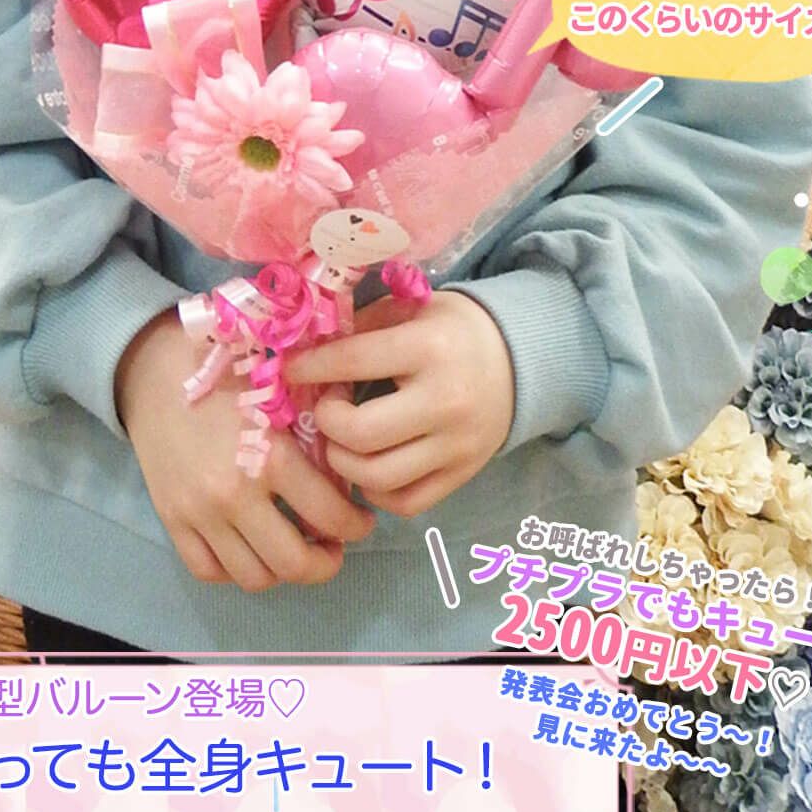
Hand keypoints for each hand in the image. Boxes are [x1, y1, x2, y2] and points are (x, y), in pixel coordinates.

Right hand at [115, 311, 374, 592]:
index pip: (330, 517)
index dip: (356, 527)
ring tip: (293, 549)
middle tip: (333, 548)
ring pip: (253, 577)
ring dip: (282, 571)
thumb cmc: (230, 373)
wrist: (157, 371)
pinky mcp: (171, 519)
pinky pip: (208, 570)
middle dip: (325, 563)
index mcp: (270, 457)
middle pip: (293, 564)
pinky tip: (251, 549)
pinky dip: (235, 570)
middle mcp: (233, 495)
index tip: (361, 521)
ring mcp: (198, 513)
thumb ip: (315, 440)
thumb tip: (350, 483)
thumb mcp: (283, 396)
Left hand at [285, 292, 513, 517]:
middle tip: (328, 407)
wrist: (521, 359)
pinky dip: (375, 490)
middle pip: (362, 433)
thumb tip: (305, 349)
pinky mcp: (463, 474)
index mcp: (430, 348)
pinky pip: (405, 502)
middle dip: (328, 422)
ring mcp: (457, 445)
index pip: (354, 362)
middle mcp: (446, 401)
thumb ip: (363, 327)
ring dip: (344, 461)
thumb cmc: (452, 330)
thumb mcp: (413, 308)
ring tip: (343, 438)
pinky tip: (370, 463)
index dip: (311, 367)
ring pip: (378, 477)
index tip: (290, 369)